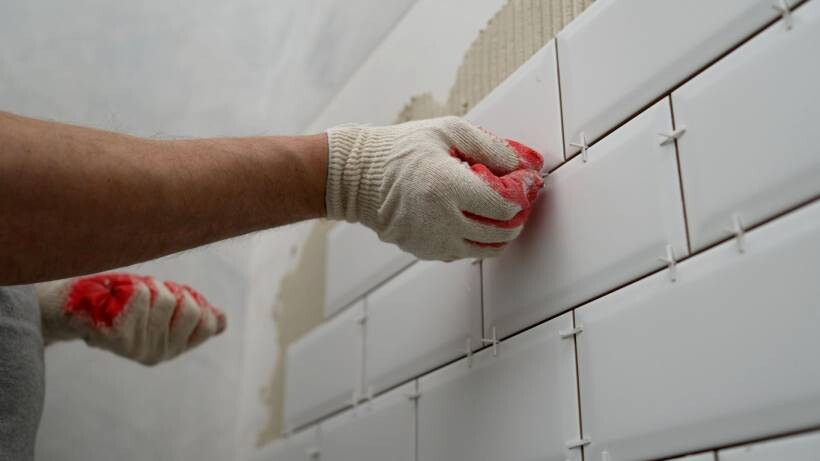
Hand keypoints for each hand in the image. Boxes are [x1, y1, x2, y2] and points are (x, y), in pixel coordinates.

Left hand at [37, 273, 225, 364]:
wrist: (71, 308)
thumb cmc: (120, 302)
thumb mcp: (159, 308)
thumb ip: (188, 313)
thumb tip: (222, 320)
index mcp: (174, 348)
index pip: (211, 324)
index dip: (198, 302)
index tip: (177, 296)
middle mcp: (159, 354)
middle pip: (190, 308)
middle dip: (172, 290)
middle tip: (150, 292)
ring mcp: (139, 348)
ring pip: (166, 299)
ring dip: (149, 285)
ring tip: (128, 295)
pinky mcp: (119, 339)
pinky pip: (142, 297)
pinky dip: (132, 287)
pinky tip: (116, 297)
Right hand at [326, 116, 543, 259]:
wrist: (358, 175)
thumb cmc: (402, 149)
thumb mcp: (449, 132)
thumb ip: (491, 147)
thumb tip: (525, 164)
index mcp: (447, 186)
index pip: (504, 206)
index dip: (522, 196)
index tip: (525, 184)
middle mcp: (441, 219)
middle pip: (500, 232)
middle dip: (518, 217)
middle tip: (519, 200)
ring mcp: (432, 240)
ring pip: (485, 249)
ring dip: (501, 233)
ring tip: (501, 213)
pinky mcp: (425, 251)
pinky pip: (464, 252)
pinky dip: (476, 240)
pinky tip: (474, 220)